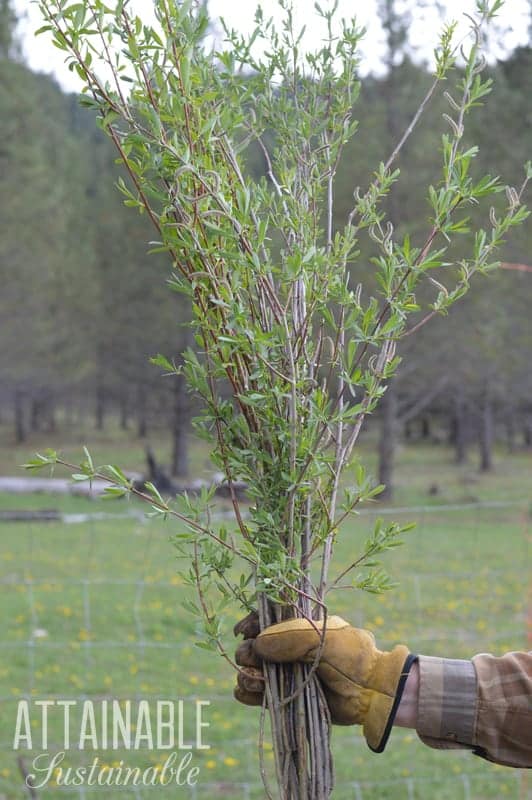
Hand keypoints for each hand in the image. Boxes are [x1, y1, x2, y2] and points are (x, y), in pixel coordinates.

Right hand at [234, 611, 414, 751]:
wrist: (371, 691)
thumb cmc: (350, 656)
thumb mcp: (320, 636)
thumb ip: (287, 637)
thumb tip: (256, 644)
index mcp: (297, 627)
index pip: (265, 620)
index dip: (250, 623)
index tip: (241, 631)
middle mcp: (288, 650)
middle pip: (253, 647)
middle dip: (248, 652)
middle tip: (254, 659)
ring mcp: (286, 674)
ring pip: (251, 671)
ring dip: (246, 675)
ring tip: (256, 680)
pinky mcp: (286, 698)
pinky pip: (257, 696)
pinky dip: (248, 694)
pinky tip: (252, 692)